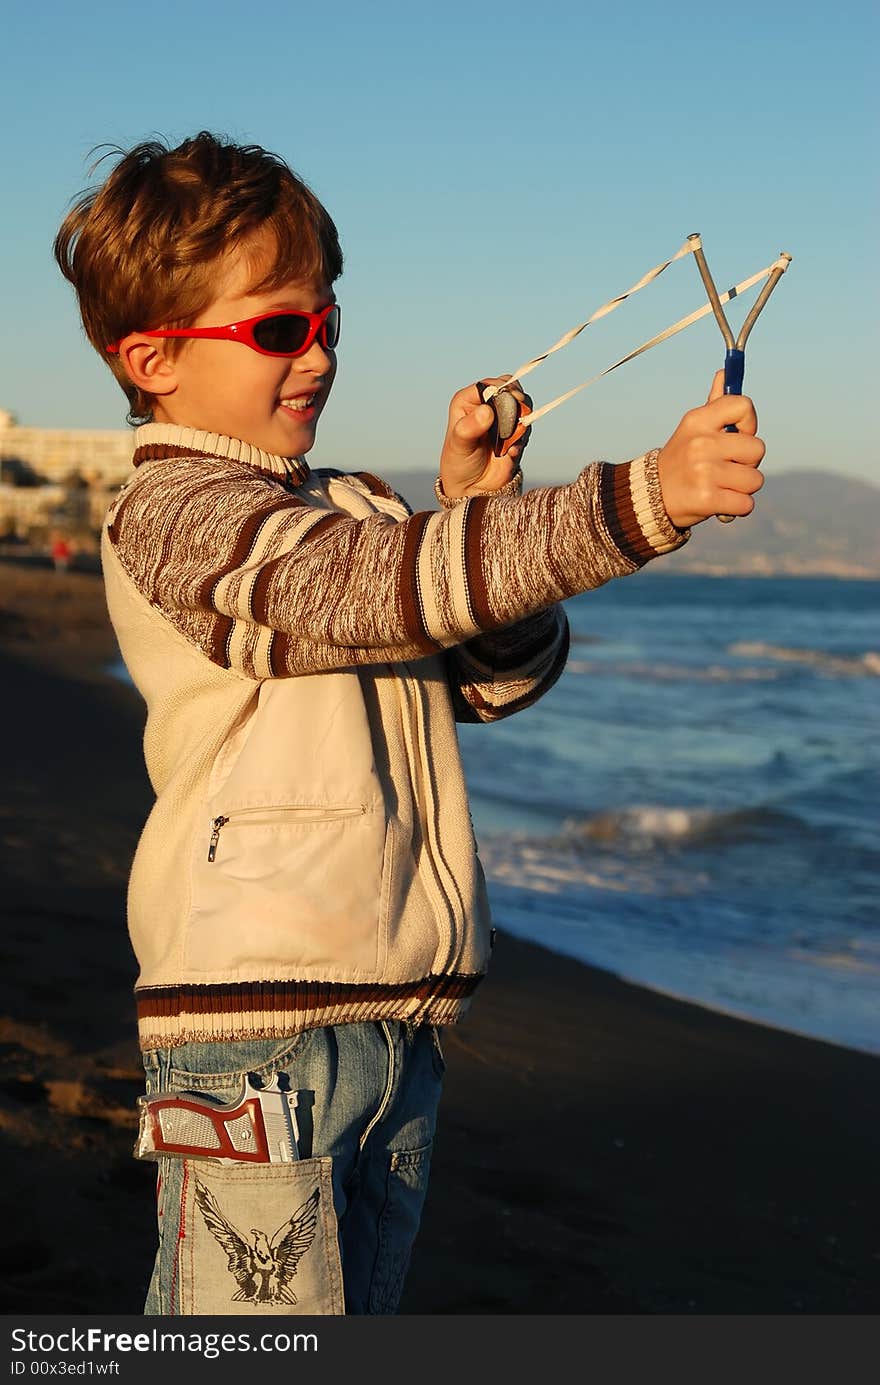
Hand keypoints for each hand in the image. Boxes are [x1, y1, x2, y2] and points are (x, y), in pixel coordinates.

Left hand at [439, 376, 530, 499]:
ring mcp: (504, 417)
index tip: (509, 400)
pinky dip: (523, 437)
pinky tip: (510, 452)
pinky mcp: (517, 432)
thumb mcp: (459, 444)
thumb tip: (486, 411)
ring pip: (523, 405)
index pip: (488, 385)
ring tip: (509, 439)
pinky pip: (527, 427)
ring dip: (522, 419)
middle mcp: (487, 405)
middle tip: (517, 414)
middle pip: (511, 388)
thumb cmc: (459, 461)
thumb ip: (469, 427)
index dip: (500, 389)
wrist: (474, 487)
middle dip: (517, 400)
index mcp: (469, 401)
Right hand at [657, 371, 765, 528]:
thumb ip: (714, 405)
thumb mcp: (692, 429)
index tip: (738, 436)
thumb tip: (725, 373)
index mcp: (698, 420)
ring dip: (744, 488)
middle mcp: (701, 444)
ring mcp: (704, 473)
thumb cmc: (681, 460)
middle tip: (727, 468)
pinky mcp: (707, 499)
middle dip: (748, 463)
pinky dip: (738, 507)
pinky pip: (746, 504)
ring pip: (755, 480)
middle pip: (757, 449)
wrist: (650, 497)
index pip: (743, 405)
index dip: (749, 423)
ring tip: (722, 487)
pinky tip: (722, 503)